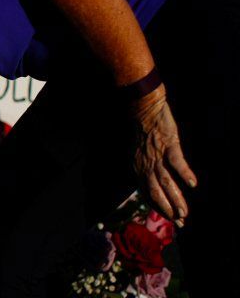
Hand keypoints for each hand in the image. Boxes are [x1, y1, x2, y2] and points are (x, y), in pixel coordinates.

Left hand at [132, 86, 197, 226]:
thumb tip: (158, 185)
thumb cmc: (143, 131)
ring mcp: (156, 155)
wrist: (143, 109)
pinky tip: (192, 184)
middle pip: (155, 192)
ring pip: (165, 182)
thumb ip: (147, 169)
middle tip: (181, 221)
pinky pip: (176, 162)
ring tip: (184, 212)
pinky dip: (184, 173)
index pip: (148, 193)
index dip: (160, 208)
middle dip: (168, 209)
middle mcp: (145, 165)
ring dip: (175, 198)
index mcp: (138, 168)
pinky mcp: (168, 144)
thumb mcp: (140, 153)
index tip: (172, 221)